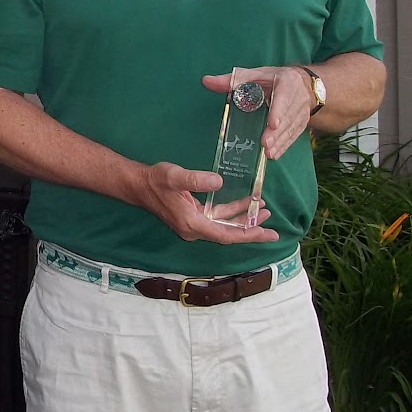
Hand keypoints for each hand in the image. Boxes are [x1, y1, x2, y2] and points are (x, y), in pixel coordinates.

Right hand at [129, 161, 278, 243]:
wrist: (138, 185)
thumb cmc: (156, 180)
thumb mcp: (175, 176)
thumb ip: (196, 179)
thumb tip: (219, 182)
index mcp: (192, 223)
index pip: (226, 235)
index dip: (248, 235)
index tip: (268, 235)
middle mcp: (194, 229)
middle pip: (228, 235)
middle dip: (251, 230)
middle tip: (273, 228)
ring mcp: (194, 224)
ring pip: (224, 226)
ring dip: (243, 220)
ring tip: (263, 210)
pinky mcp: (193, 217)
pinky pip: (217, 219)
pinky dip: (232, 214)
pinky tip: (244, 205)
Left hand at [202, 65, 316, 159]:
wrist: (301, 84)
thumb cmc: (271, 79)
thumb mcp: (254, 75)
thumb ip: (231, 80)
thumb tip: (206, 81)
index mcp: (287, 83)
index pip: (284, 98)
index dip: (279, 112)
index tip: (273, 124)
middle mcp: (297, 98)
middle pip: (287, 118)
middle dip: (276, 133)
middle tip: (265, 144)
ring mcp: (301, 113)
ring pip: (291, 129)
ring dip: (280, 142)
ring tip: (268, 154)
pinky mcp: (301, 124)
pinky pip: (293, 136)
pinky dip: (284, 146)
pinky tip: (273, 155)